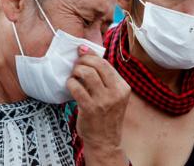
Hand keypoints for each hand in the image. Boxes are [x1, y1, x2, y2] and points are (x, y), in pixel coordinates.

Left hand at [66, 45, 130, 164]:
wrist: (105, 141)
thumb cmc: (106, 116)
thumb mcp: (113, 96)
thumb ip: (104, 78)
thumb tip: (87, 52)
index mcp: (123, 87)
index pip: (106, 64)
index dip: (91, 55)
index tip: (82, 51)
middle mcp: (115, 93)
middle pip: (97, 65)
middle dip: (83, 61)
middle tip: (76, 65)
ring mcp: (103, 101)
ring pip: (87, 74)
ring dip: (76, 71)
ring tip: (74, 75)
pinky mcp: (90, 108)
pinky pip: (76, 87)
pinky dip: (70, 83)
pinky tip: (70, 85)